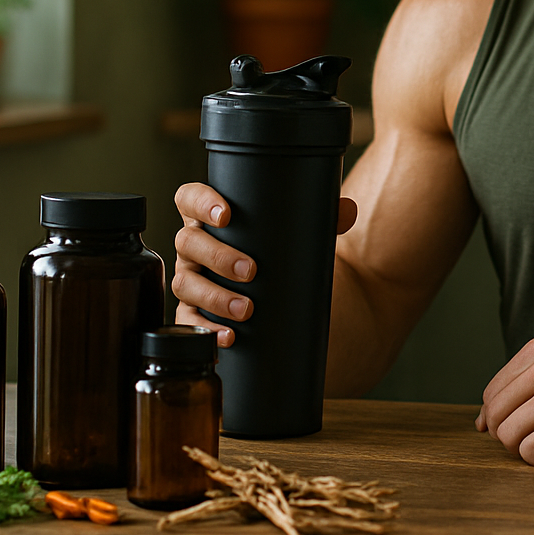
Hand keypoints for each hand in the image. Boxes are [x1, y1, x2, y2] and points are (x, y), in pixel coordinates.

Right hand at [173, 182, 357, 346]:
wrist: (275, 285)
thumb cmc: (275, 248)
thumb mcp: (294, 230)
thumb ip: (323, 215)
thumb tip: (347, 211)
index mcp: (210, 217)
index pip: (190, 198)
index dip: (201, 202)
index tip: (226, 214)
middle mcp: (194, 245)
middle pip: (188, 242)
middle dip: (219, 256)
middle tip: (251, 270)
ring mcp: (190, 277)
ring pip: (186, 282)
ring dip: (215, 296)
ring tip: (246, 309)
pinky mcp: (193, 310)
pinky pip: (188, 320)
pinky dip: (206, 329)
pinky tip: (228, 337)